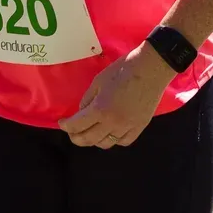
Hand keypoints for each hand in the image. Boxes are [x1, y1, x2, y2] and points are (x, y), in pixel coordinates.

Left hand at [58, 43, 174, 148]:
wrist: (151, 69)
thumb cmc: (122, 70)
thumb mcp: (99, 81)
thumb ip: (88, 99)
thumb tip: (82, 112)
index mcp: (100, 109)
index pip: (77, 125)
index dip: (66, 126)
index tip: (62, 123)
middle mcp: (112, 123)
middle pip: (89, 139)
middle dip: (76, 137)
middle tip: (72, 132)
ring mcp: (127, 127)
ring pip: (106, 143)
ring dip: (94, 140)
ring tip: (90, 132)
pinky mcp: (139, 128)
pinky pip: (123, 141)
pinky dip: (113, 139)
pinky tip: (110, 132)